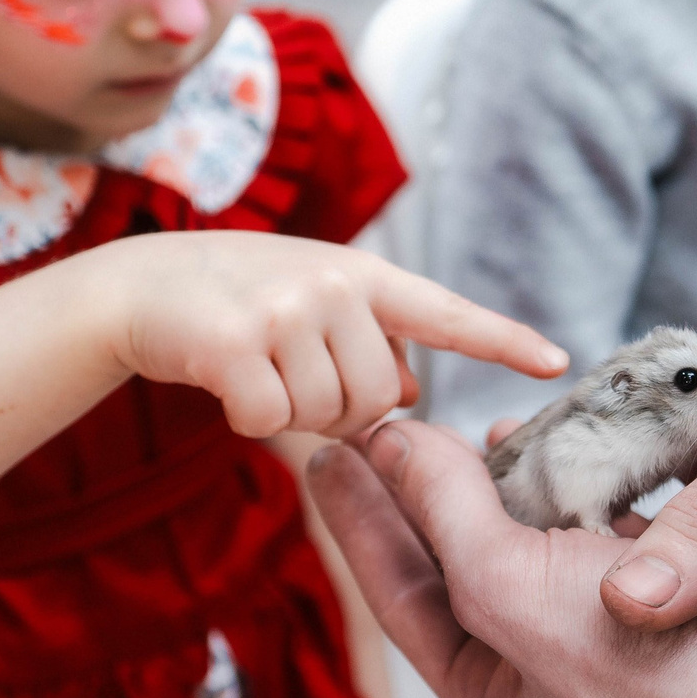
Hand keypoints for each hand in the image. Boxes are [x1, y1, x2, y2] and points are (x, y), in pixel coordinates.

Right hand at [106, 233, 566, 438]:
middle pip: (379, 400)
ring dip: (291, 414)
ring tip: (257, 368)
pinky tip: (226, 382)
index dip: (503, 341)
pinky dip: (248, 420)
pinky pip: (271, 422)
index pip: (446, 312)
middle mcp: (333, 283)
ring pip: (326, 416)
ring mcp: (285, 308)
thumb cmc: (235, 303)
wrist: (139, 285)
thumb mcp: (313, 306)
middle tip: (292, 376)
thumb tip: (409, 392)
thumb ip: (368, 343)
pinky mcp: (234, 342)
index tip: (557, 362)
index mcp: (363, 275)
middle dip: (340, 412)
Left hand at [307, 424, 696, 697]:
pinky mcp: (676, 584)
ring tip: (449, 422)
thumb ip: (443, 515)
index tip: (325, 453)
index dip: (359, 522)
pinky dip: (569, 477)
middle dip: (419, 500)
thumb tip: (390, 447)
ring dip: (492, 481)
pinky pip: (599, 522)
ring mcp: (617, 631)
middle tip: (370, 427)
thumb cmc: (648, 663)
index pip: (403, 599)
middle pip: (461, 569)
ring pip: (531, 541)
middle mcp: (552, 674)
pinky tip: (545, 436)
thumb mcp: (508, 588)